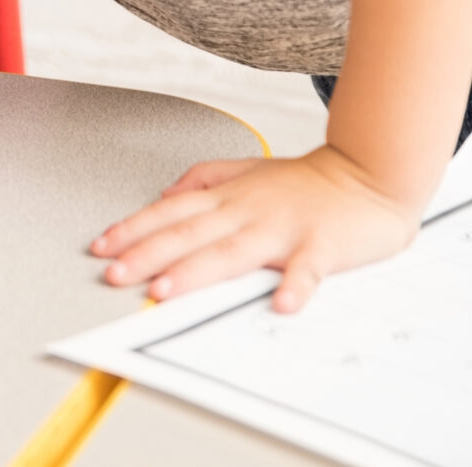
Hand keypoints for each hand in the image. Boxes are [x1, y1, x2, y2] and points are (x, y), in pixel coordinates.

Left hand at [90, 147, 421, 311]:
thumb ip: (204, 178)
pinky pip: (306, 268)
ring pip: (232, 251)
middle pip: (189, 233)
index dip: (133, 228)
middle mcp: (247, 210)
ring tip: (166, 290)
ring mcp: (283, 228)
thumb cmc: (307, 181)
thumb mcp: (247, 169)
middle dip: (147, 253)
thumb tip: (165, 193)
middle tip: (114, 274)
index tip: (101, 247)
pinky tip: (281, 303)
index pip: (169, 213)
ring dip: (196, 271)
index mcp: (228, 196)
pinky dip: (295, 286)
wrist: (370, 172)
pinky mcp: (322, 245)